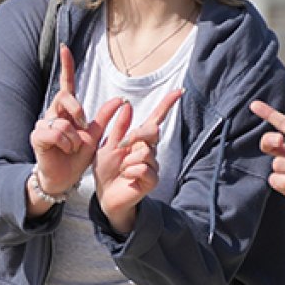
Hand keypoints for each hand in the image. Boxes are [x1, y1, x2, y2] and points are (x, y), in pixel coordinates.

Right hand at [31, 44, 122, 196]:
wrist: (64, 178)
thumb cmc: (76, 157)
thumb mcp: (94, 136)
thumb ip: (105, 118)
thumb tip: (121, 99)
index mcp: (67, 111)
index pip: (67, 85)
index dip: (66, 66)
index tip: (65, 48)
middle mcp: (53, 113)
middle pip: (65, 96)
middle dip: (78, 110)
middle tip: (83, 126)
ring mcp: (43, 124)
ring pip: (63, 121)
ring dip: (74, 138)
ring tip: (73, 149)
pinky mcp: (37, 136)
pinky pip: (56, 132)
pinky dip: (66, 143)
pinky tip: (65, 151)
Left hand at [94, 89, 182, 232]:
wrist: (104, 194)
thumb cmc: (106, 169)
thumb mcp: (107, 145)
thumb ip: (118, 127)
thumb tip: (127, 104)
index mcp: (139, 139)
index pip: (156, 119)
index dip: (167, 104)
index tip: (180, 91)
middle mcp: (149, 149)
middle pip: (152, 131)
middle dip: (136, 135)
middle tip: (121, 145)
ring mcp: (153, 164)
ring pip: (145, 152)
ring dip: (127, 160)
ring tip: (122, 169)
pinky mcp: (153, 179)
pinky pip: (143, 168)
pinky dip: (130, 172)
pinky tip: (127, 177)